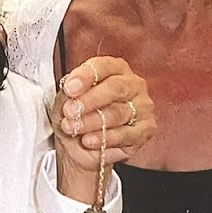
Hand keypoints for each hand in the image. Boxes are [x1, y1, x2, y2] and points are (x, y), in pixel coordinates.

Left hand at [50, 56, 155, 203]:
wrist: (81, 146)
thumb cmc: (77, 115)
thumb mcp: (65, 101)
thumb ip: (68, 93)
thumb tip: (70, 90)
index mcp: (114, 69)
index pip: (102, 66)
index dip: (85, 77)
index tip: (69, 89)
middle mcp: (132, 84)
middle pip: (115, 88)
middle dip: (89, 100)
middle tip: (70, 111)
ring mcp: (142, 107)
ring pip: (118, 113)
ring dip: (91, 122)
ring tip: (73, 128)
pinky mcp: (145, 130)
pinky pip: (126, 134)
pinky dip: (104, 138)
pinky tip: (89, 141)